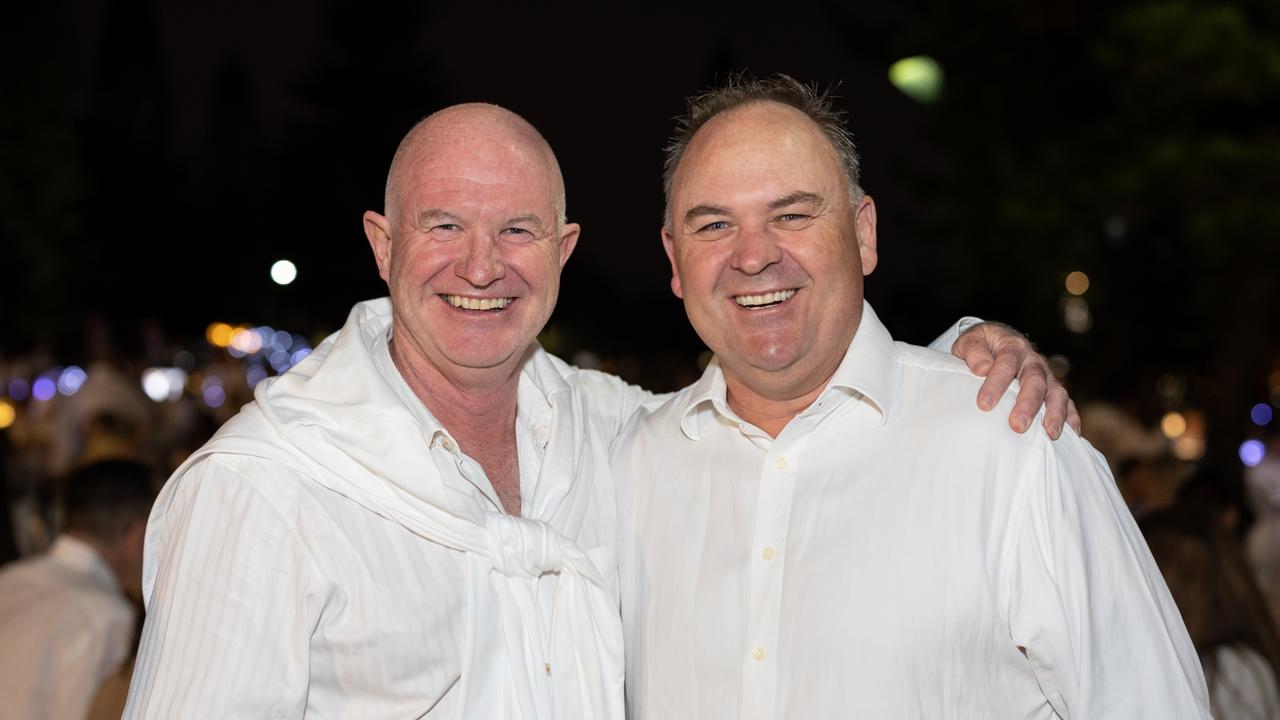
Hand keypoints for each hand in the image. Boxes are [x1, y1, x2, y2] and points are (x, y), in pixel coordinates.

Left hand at [951, 322, 1080, 438]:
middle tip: (1017, 426)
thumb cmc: (979, 348)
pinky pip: (1067, 402)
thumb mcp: (969, 342)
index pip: (1006, 364)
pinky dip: (1071, 417)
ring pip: (1056, 392)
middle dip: (1028, 404)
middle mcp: (1033, 360)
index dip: (996, 384)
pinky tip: (1072, 435)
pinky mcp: (1053, 389)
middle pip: (1035, 381)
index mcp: (1012, 346)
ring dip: (1054, 413)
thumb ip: (973, 352)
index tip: (984, 404)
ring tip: (1050, 434)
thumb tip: (982, 368)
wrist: (996, 341)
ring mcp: (1046, 375)